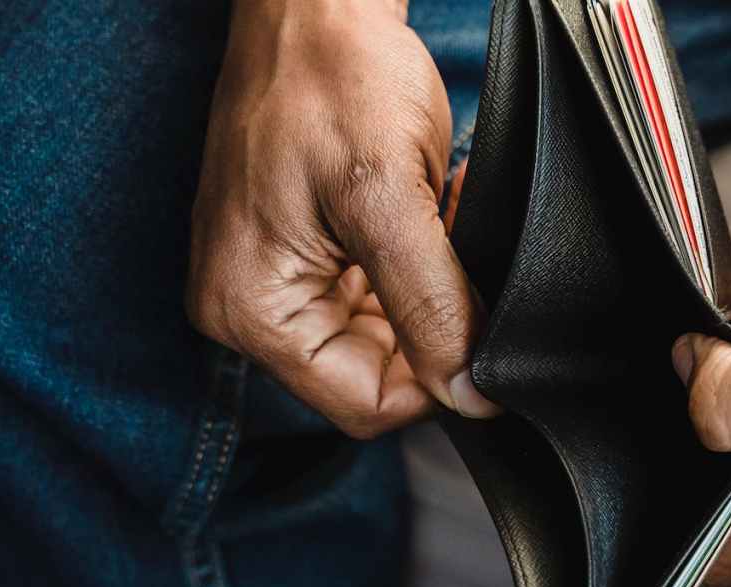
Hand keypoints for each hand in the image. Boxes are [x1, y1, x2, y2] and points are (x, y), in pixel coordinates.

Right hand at [187, 0, 496, 438]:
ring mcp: (280, 276)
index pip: (364, 403)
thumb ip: (431, 305)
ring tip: (439, 215)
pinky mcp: (307, 248)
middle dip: (433, 320)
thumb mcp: (390, 199)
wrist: (316, 5)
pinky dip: (420, 258)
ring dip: (431, 286)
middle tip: (454, 249)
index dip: (435, 376)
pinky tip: (431, 209)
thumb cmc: (332, 78)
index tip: (479, 324)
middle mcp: (253, 305)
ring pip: (388, 331)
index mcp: (251, 310)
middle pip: (375, 372)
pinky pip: (380, 289)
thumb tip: (468, 393)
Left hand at [674, 140, 730, 586]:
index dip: (678, 528)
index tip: (642, 493)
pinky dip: (718, 308)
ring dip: (695, 360)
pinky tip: (723, 293)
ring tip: (694, 332)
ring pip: (714, 388)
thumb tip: (689, 376)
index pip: (727, 548)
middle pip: (712, 464)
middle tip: (663, 392)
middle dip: (679, 431)